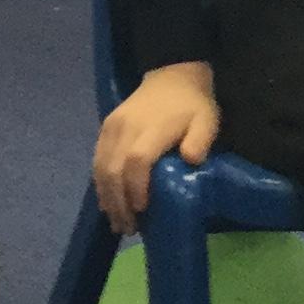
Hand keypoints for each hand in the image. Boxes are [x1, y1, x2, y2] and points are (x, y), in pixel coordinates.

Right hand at [91, 62, 219, 235]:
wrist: (171, 75)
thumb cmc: (192, 104)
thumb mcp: (207, 120)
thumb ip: (200, 140)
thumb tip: (190, 161)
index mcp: (150, 128)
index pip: (136, 161)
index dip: (136, 188)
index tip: (143, 211)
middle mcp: (125, 128)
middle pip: (113, 169)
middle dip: (119, 202)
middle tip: (129, 228)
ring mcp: (111, 127)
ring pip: (100, 167)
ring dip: (106, 197)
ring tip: (117, 222)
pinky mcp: (105, 128)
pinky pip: (97, 159)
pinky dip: (100, 184)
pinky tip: (108, 201)